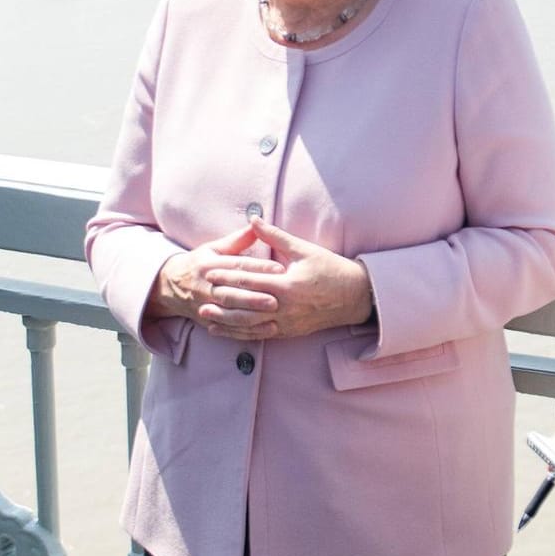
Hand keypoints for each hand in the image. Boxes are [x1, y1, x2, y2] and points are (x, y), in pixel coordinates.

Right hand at [149, 224, 283, 326]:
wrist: (169, 285)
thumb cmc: (199, 264)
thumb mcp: (213, 249)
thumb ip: (236, 240)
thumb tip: (257, 224)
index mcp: (209, 265)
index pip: (236, 266)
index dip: (258, 267)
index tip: (278, 269)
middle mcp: (206, 286)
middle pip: (232, 292)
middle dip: (254, 297)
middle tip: (276, 298)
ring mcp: (205, 305)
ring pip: (230, 313)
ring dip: (251, 316)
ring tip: (272, 315)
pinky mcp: (207, 320)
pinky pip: (228, 328)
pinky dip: (247, 331)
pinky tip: (265, 329)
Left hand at [199, 219, 373, 340]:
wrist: (355, 298)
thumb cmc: (331, 270)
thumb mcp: (304, 250)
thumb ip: (275, 236)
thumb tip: (253, 219)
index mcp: (286, 285)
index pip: (248, 280)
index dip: (226, 275)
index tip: (207, 271)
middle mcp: (284, 307)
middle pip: (244, 304)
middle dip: (220, 299)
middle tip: (199, 292)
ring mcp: (285, 323)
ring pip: (248, 324)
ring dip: (224, 321)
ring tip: (204, 315)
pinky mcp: (288, 332)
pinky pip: (258, 335)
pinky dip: (239, 333)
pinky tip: (223, 331)